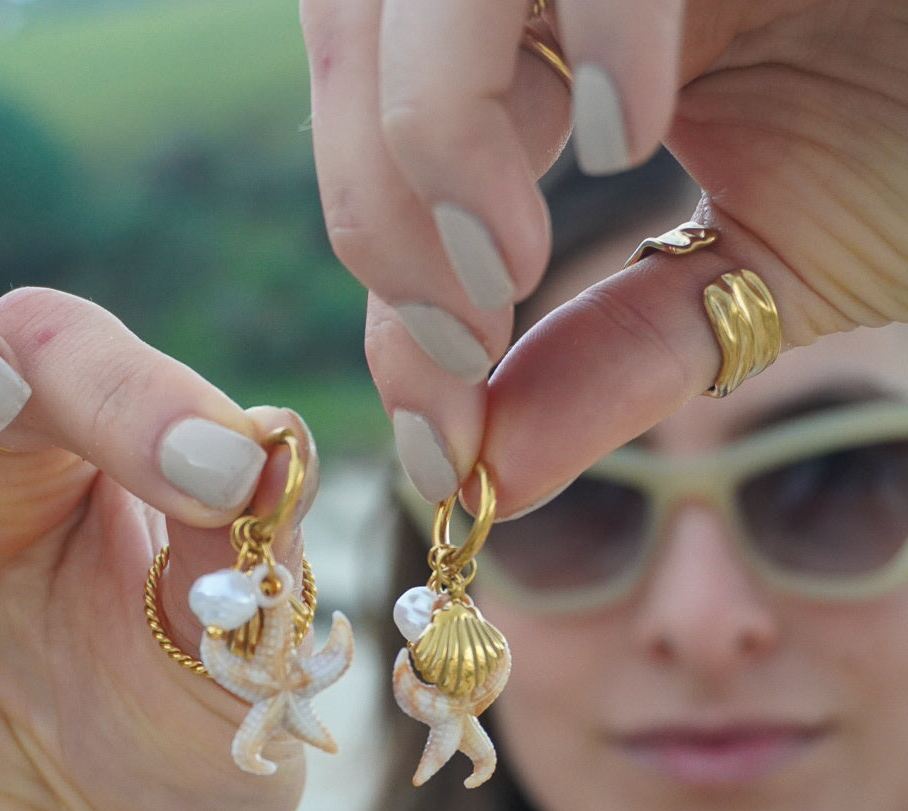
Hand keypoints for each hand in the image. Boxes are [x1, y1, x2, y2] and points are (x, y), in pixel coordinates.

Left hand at [301, 0, 907, 515]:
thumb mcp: (742, 285)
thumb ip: (605, 368)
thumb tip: (471, 480)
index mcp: (548, 34)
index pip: (386, 142)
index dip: (385, 281)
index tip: (440, 431)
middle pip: (354, 40)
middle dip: (378, 216)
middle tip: (462, 345)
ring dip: (431, 142)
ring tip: (510, 268)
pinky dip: (588, 31)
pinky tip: (632, 132)